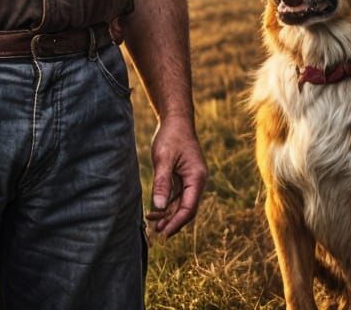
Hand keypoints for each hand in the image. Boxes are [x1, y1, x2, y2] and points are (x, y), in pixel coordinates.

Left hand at [146, 114, 206, 237]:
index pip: (189, 207)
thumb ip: (162, 182)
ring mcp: (191, 179)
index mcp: (197, 178)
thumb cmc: (171, 136)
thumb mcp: (164, 158)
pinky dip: (168, 203)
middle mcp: (197, 181)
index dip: (176, 222)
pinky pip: (177, 195)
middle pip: (187, 208)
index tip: (164, 232)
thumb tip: (159, 206)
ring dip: (169, 213)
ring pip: (181, 203)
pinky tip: (156, 209)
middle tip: (156, 231)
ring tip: (153, 222)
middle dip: (172, 221)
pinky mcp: (184, 176)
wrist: (175, 119)